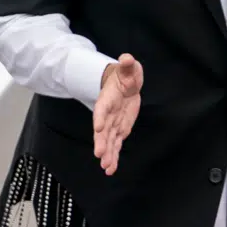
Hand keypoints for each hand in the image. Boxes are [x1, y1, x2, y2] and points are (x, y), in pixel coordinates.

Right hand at [93, 54, 141, 175]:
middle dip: (101, 142)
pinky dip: (114, 156)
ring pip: (108, 141)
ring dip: (108, 154)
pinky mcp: (119, 130)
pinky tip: (111, 169)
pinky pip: (116, 145)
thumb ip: (127, 65)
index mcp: (108, 99)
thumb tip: (126, 58)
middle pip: (103, 130)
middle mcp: (107, 114)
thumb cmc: (125, 75)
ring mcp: (113, 124)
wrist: (123, 84)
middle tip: (100, 155)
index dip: (100, 117)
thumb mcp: (128, 68)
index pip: (102, 108)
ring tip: (107, 167)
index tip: (98, 127)